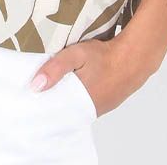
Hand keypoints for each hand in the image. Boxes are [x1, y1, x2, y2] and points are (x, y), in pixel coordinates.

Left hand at [29, 33, 156, 117]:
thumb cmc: (104, 56)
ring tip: (56, 88)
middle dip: (54, 102)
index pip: (56, 112)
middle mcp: (89, 111)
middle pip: (66, 111)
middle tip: (41, 91)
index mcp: (80, 103)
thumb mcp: (76, 55)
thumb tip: (35, 86)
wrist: (134, 58)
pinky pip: (87, 104)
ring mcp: (99, 108)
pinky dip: (80, 98)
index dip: (44, 105)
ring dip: (67, 100)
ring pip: (77, 108)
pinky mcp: (106, 103)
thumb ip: (55, 68)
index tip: (32, 98)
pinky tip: (75, 87)